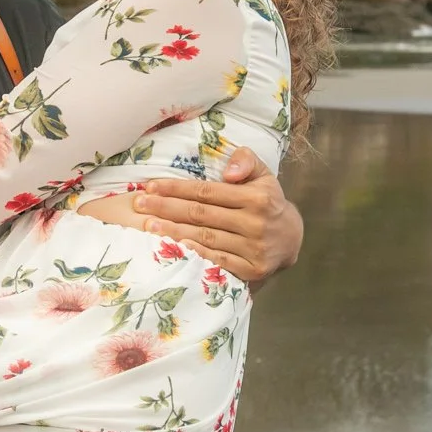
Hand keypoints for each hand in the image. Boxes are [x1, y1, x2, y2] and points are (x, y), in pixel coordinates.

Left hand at [135, 146, 302, 283]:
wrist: (293, 238)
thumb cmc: (268, 202)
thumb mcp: (264, 175)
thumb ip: (246, 161)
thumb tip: (229, 171)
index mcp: (256, 197)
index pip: (208, 191)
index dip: (177, 189)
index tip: (151, 186)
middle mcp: (255, 222)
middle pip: (202, 214)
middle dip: (166, 208)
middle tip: (139, 204)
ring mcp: (254, 248)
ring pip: (206, 238)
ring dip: (173, 231)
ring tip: (147, 225)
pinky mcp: (252, 269)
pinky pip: (218, 261)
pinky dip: (195, 254)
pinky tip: (174, 249)